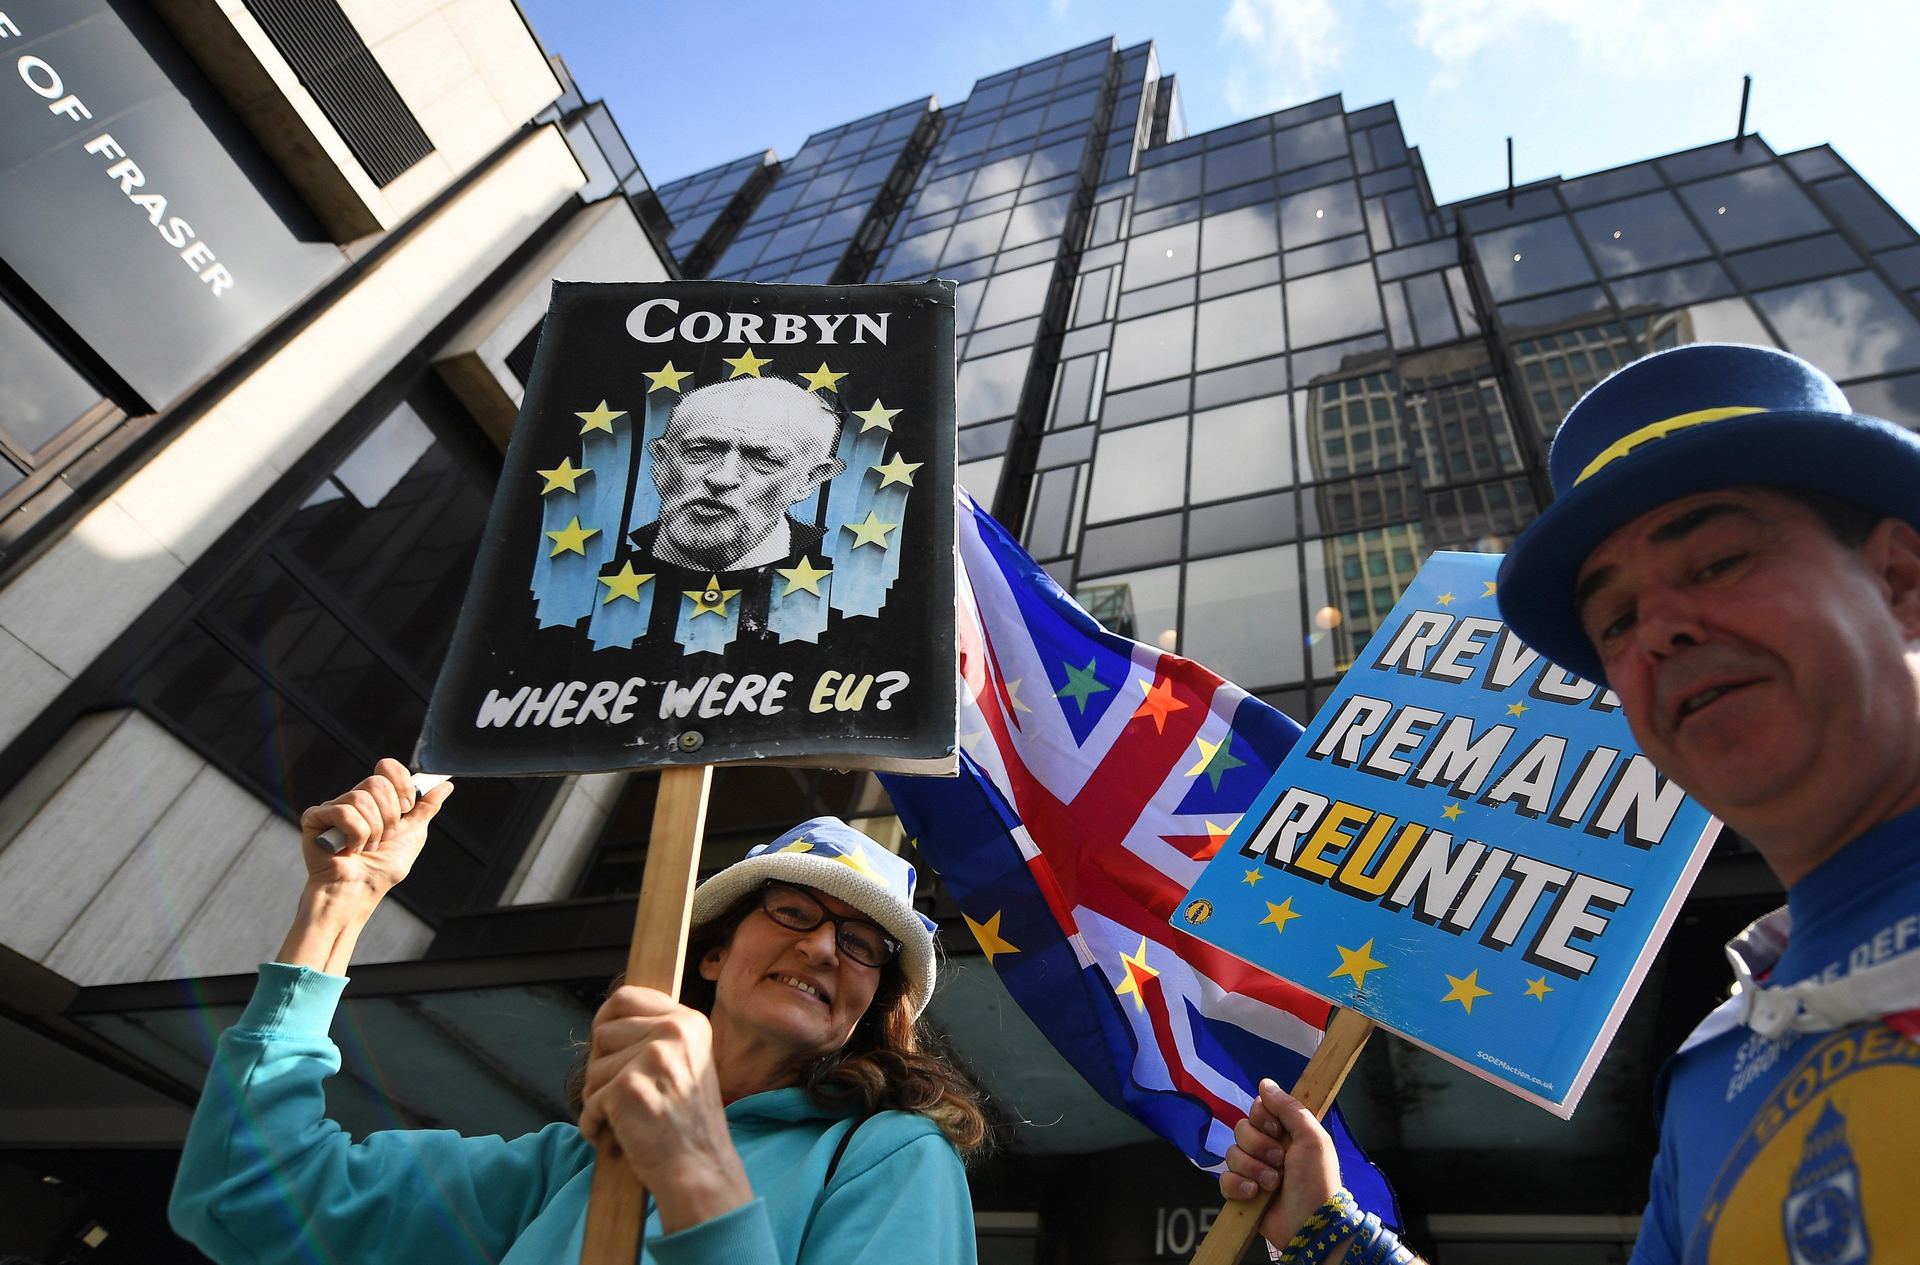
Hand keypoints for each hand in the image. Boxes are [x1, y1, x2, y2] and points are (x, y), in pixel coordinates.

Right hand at [297, 758, 451, 906]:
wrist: (361, 891)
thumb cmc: (382, 868)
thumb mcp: (413, 834)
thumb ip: (426, 807)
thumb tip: (445, 785)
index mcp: (376, 799)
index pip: (387, 768)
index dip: (401, 784)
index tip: (407, 807)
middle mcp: (354, 799)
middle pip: (376, 782)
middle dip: (389, 815)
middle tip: (386, 837)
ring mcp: (333, 807)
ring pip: (361, 798)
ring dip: (373, 830)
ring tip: (368, 847)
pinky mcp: (315, 818)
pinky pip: (343, 812)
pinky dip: (356, 835)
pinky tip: (350, 849)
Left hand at [578, 985, 752, 1230]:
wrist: (700, 1168)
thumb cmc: (688, 1124)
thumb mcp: (686, 1062)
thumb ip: (656, 1036)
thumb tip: (606, 1021)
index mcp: (689, 1022)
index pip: (626, 997)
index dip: (606, 1020)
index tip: (606, 1044)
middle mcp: (673, 1032)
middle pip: (603, 1033)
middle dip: (602, 1066)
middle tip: (622, 1092)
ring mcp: (651, 1058)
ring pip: (593, 1069)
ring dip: (599, 1099)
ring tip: (627, 1117)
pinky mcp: (629, 1086)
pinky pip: (589, 1101)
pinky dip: (594, 1124)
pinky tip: (617, 1135)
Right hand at [1220, 1078, 1343, 1253]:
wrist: (1311, 1224)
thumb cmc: (1317, 1181)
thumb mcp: (1313, 1139)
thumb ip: (1290, 1108)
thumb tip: (1265, 1083)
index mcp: (1285, 1133)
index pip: (1257, 1109)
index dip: (1262, 1118)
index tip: (1275, 1129)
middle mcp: (1267, 1148)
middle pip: (1241, 1129)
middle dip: (1259, 1147)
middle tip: (1280, 1162)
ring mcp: (1253, 1170)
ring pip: (1232, 1153)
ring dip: (1253, 1169)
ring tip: (1273, 1184)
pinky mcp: (1241, 1192)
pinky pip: (1224, 1179)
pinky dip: (1238, 1186)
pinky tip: (1254, 1194)